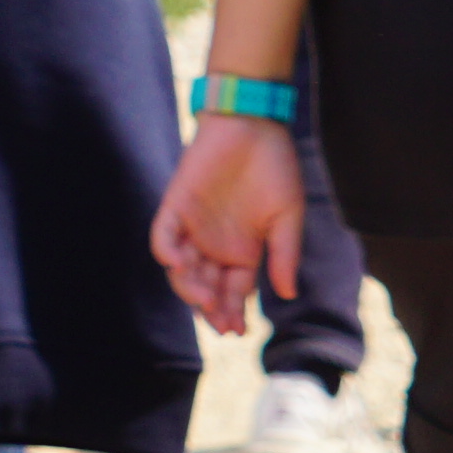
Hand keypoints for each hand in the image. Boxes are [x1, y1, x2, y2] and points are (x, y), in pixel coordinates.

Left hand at [148, 113, 301, 335]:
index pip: (233, 293)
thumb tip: (288, 294)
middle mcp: (215, 245)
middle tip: (218, 320)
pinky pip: (163, 236)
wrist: (253, 122)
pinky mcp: (176, 205)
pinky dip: (166, 252)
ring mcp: (193, 227)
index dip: (233, 312)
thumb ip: (285, 255)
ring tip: (203, 297)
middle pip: (205, 288)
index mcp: (243, 252)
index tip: (237, 329)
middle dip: (210, 308)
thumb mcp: (288, 216)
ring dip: (189, 287)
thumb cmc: (275, 167)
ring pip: (182, 270)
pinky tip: (179, 264)